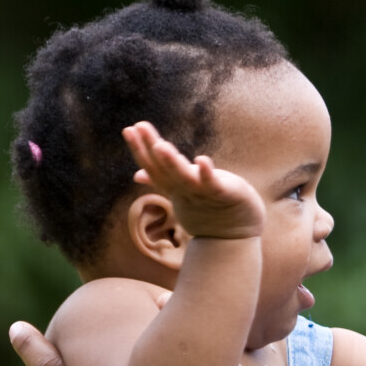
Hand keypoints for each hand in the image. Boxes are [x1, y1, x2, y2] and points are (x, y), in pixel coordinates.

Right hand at [124, 121, 265, 240]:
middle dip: (151, 148)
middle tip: (139, 127)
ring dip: (172, 162)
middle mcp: (185, 192)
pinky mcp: (224, 196)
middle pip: (165, 169)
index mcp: (175, 189)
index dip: (140, 150)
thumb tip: (137, 174)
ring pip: (185, 178)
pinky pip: (214, 185)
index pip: (153, 168)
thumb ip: (162, 181)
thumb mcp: (182, 194)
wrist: (236, 238)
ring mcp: (203, 195)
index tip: (129, 129)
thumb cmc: (209, 212)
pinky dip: (207, 174)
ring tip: (161, 145)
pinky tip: (202, 160)